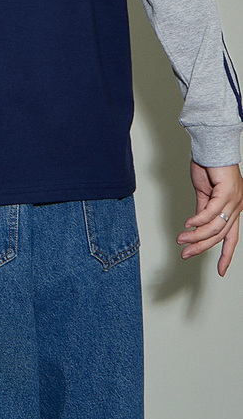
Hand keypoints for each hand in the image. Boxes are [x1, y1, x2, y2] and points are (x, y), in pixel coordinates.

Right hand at [179, 162, 242, 276]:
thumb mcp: (205, 194)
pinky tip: (188, 225)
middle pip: (221, 235)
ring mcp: (234, 200)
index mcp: (234, 209)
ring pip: (215, 226)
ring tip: (181, 239)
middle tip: (186, 255)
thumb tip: (196, 227)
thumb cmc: (209, 168)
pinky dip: (198, 220)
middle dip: (202, 248)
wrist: (211, 147)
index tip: (220, 270)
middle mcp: (238, 207)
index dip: (226, 255)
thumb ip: (203, 211)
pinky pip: (211, 212)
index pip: (232, 238)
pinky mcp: (226, 192)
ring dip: (196, 236)